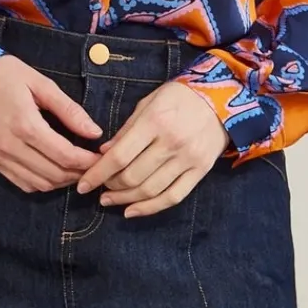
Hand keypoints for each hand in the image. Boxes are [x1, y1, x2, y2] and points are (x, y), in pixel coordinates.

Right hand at [0, 55, 103, 192]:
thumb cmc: (4, 74)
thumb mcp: (40, 83)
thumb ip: (69, 110)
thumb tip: (95, 132)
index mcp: (26, 125)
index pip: (65, 156)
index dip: (88, 161)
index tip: (102, 156)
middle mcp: (11, 146)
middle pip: (55, 175)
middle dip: (79, 173)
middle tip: (93, 164)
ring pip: (40, 184)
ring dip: (62, 181)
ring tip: (76, 168)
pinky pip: (22, 183)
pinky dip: (42, 183)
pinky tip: (53, 171)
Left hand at [73, 80, 227, 217]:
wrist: (223, 98)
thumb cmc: (180, 97)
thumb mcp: (148, 103)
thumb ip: (126, 129)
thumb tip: (103, 154)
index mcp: (155, 122)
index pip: (119, 156)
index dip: (97, 174)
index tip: (83, 185)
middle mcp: (172, 143)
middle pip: (133, 177)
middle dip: (110, 187)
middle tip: (99, 189)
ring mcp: (188, 159)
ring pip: (150, 190)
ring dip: (125, 200)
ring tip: (110, 200)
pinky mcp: (201, 171)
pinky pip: (173, 197)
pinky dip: (150, 208)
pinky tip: (132, 211)